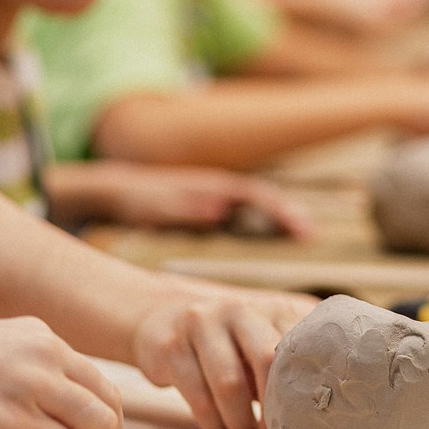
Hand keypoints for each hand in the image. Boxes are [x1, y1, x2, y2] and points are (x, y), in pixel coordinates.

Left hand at [86, 162, 313, 237]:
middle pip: (262, 200)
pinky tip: (267, 242)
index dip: (280, 210)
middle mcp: (218, 190)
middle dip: (288, 214)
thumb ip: (187, 208)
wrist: (116, 189)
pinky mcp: (208, 210)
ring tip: (304, 238)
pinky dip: (258, 227)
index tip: (300, 227)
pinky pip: (241, 217)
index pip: (255, 195)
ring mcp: (214, 199)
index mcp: (211, 186)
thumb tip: (221, 210)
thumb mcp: (158, 204)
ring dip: (277, 220)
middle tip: (312, 234)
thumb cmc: (137, 198)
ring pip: (254, 209)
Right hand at [129, 283, 312, 428]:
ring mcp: (202, 322)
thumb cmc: (228, 342)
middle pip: (267, 359)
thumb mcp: (262, 340)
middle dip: (273, 408)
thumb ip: (291, 362)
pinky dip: (212, 423)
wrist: (162, 317)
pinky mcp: (171, 345)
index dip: (305, 388)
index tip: (307, 422)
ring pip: (230, 384)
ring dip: (240, 423)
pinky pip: (197, 395)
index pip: (300, 345)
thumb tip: (326, 416)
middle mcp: (238, 309)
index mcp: (271, 307)